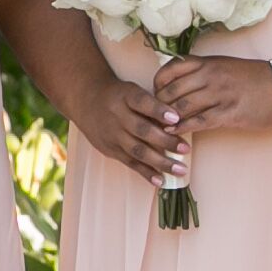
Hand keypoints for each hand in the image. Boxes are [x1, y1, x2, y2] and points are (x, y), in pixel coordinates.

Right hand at [63, 59, 185, 186]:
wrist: (86, 101)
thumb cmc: (119, 96)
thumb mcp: (132, 90)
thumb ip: (152, 103)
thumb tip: (179, 121)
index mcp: (125, 96)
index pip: (142, 102)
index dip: (159, 110)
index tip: (176, 117)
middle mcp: (117, 116)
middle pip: (142, 130)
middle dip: (165, 141)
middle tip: (185, 149)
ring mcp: (112, 134)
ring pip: (137, 150)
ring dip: (160, 162)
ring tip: (180, 169)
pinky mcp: (110, 149)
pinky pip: (130, 162)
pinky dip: (146, 172)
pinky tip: (160, 180)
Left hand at [153, 53, 271, 137]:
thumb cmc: (252, 77)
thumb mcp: (223, 65)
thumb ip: (201, 71)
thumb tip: (176, 83)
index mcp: (207, 62)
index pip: (170, 69)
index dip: (157, 83)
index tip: (153, 94)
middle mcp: (210, 75)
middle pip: (172, 90)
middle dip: (157, 105)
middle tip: (151, 116)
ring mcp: (219, 94)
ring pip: (182, 107)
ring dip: (167, 119)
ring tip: (157, 128)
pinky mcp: (229, 112)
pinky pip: (199, 121)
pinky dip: (182, 128)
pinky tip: (174, 133)